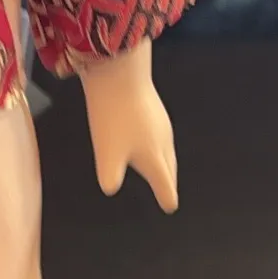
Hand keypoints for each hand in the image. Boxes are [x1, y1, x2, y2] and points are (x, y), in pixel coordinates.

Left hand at [79, 42, 178, 212]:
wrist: (120, 72)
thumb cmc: (114, 116)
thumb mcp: (107, 153)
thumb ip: (110, 176)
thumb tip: (110, 188)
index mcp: (155, 157)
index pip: (165, 183)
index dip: (166, 196)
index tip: (170, 206)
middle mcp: (163, 141)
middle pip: (170, 167)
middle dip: (168, 181)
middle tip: (168, 190)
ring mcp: (161, 122)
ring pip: (167, 148)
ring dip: (164, 161)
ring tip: (159, 167)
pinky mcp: (154, 107)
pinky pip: (160, 133)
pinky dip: (157, 143)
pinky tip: (146, 138)